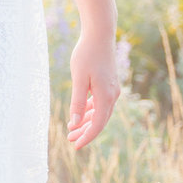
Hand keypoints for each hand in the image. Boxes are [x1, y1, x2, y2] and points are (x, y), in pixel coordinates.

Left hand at [66, 32, 120, 149]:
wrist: (99, 36)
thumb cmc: (86, 55)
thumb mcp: (78, 78)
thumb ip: (77, 101)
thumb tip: (74, 122)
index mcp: (106, 96)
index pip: (97, 124)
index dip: (86, 137)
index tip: (75, 146)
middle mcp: (112, 95)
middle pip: (99, 121)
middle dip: (85, 132)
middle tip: (70, 140)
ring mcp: (112, 90)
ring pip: (100, 112)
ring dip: (87, 121)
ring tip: (72, 129)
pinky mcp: (108, 84)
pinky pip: (100, 103)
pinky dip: (90, 110)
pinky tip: (80, 113)